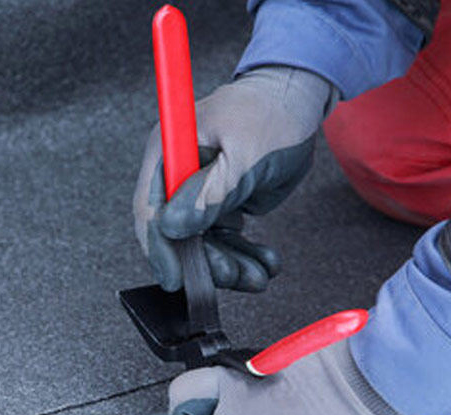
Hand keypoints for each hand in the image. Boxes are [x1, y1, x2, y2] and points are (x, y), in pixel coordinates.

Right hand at [133, 65, 336, 291]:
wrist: (300, 100)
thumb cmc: (271, 113)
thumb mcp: (244, 154)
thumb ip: (210, 193)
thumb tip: (172, 227)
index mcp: (170, 151)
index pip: (151, 209)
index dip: (159, 248)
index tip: (176, 277)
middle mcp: (180, 174)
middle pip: (176, 234)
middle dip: (206, 261)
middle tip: (235, 276)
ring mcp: (200, 191)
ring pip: (204, 244)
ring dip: (231, 265)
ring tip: (260, 274)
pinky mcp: (222, 203)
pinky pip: (227, 240)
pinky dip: (245, 255)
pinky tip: (265, 262)